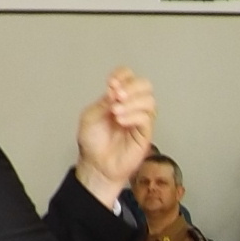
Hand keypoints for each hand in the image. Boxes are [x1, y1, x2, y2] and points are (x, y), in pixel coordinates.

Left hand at [74, 69, 155, 205]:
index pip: (129, 77)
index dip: (122, 75)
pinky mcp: (145, 134)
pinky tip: (120, 121)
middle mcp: (132, 107)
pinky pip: (146, 118)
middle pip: (145, 85)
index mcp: (118, 98)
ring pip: (149, 100)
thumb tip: (115, 91)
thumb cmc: (92, 143)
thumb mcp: (90, 117)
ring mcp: (140, 120)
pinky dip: (133, 116)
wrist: (95, 165)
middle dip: (132, 86)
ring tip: (116, 112)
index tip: (110, 84)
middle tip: (117, 95)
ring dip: (132, 102)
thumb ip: (103, 102)